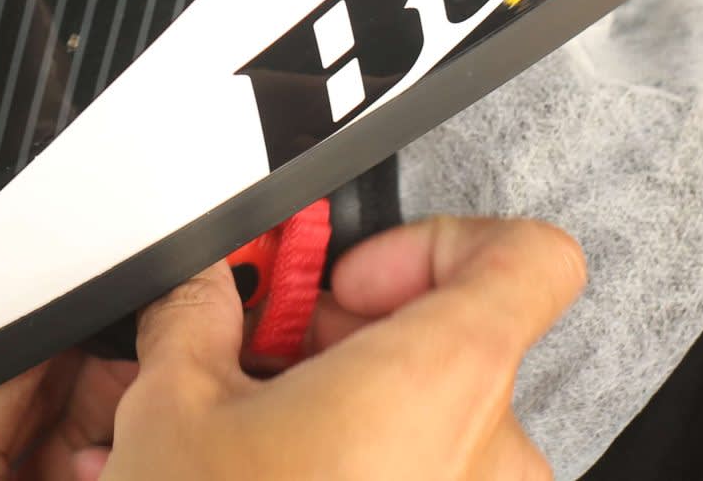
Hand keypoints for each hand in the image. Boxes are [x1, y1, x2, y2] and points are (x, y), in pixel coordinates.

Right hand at [87, 214, 584, 480]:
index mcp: (444, 380)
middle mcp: (494, 459)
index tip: (352, 281)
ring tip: (253, 453)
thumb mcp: (173, 408)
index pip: (530, 258)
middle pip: (460, 350)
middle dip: (355, 348)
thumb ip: (201, 312)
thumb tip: (202, 291)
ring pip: (438, 439)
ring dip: (354, 426)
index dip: (436, 243)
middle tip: (266, 370)